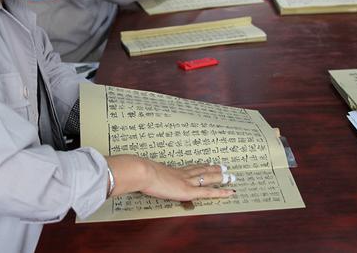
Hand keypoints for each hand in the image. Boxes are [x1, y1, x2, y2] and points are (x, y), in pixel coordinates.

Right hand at [106, 155, 234, 201]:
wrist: (140, 171)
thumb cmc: (136, 172)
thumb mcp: (138, 173)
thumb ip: (136, 173)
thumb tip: (125, 172)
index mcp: (170, 170)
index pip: (188, 168)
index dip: (199, 166)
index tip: (206, 163)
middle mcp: (181, 174)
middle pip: (201, 170)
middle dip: (213, 169)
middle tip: (224, 166)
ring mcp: (186, 181)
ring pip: (208, 178)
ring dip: (220, 176)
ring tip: (231, 175)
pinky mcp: (188, 191)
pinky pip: (209, 192)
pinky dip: (221, 192)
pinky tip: (230, 192)